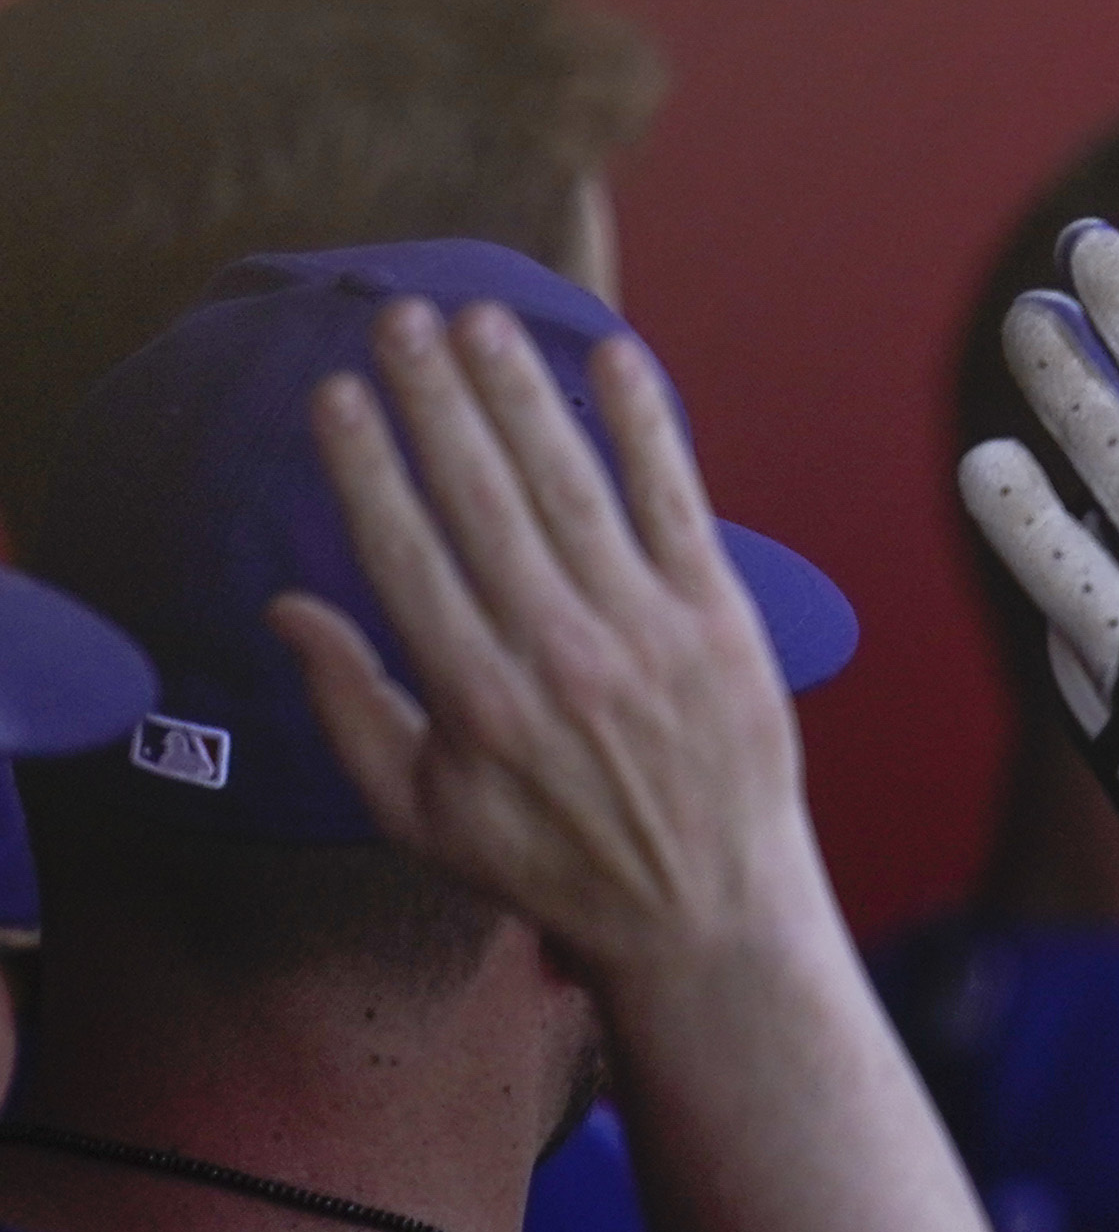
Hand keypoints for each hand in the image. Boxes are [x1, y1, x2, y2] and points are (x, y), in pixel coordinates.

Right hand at [280, 296, 822, 983]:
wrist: (709, 914)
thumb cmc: (553, 863)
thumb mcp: (422, 816)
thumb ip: (350, 708)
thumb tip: (285, 607)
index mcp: (473, 697)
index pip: (403, 549)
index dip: (365, 462)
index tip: (336, 391)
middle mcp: (557, 654)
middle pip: (480, 496)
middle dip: (435, 397)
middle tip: (400, 317)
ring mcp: (645, 632)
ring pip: (570, 485)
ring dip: (522, 391)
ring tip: (480, 317)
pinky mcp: (721, 622)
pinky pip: (677, 504)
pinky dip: (646, 428)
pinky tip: (614, 357)